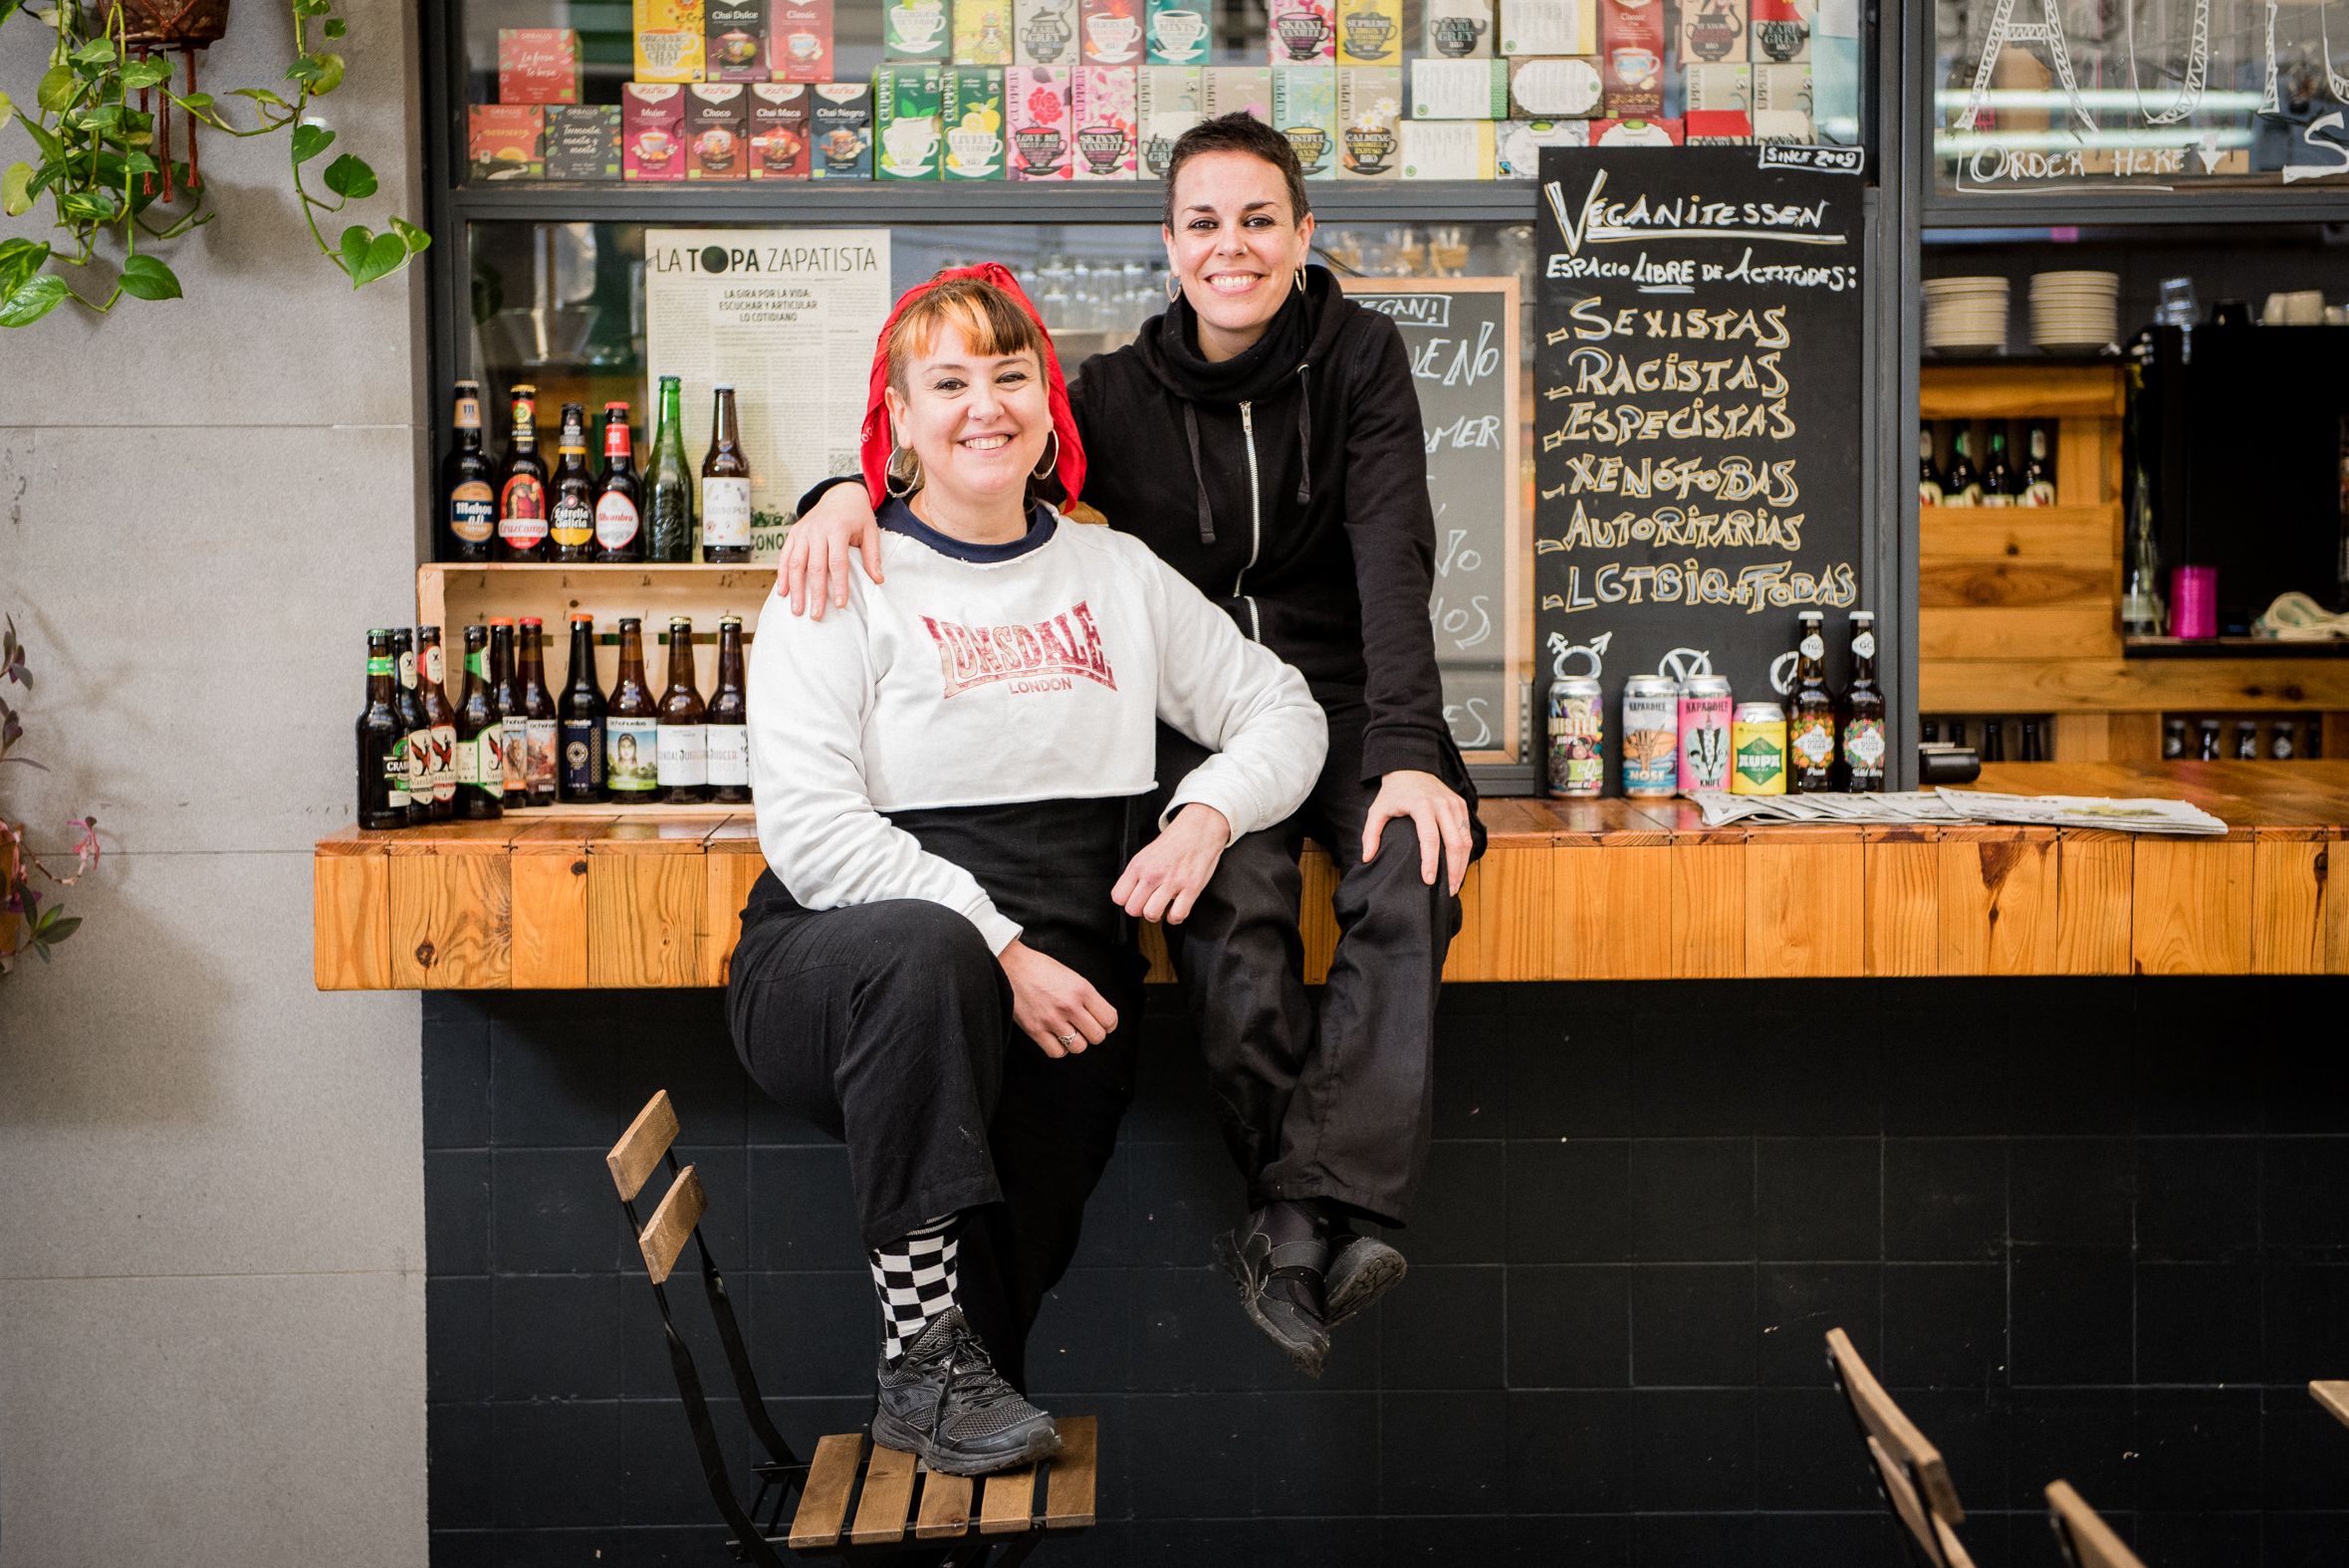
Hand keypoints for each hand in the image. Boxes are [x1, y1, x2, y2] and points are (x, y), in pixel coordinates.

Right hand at [775, 483, 882, 620]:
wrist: (840, 494)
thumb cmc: (857, 517)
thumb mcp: (870, 531)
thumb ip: (872, 556)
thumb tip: (878, 581)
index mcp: (837, 528)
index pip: (837, 562)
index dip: (838, 584)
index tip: (840, 604)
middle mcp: (817, 530)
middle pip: (814, 567)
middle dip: (815, 593)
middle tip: (817, 615)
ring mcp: (802, 531)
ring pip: (795, 563)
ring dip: (795, 589)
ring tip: (797, 610)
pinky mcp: (793, 533)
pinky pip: (785, 556)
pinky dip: (782, 575)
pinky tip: (783, 593)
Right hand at [998, 940, 1118, 1058]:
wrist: (1011, 966)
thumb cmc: (1041, 969)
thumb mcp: (1072, 976)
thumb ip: (1087, 997)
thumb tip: (1099, 1017)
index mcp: (1082, 989)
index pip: (1109, 1019)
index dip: (1108, 1024)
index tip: (1102, 1023)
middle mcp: (1069, 1005)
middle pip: (1097, 1036)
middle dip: (1093, 1034)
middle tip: (1085, 1028)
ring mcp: (1052, 1019)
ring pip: (1079, 1047)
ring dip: (1076, 1042)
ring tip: (1069, 1031)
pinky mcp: (1035, 1029)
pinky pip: (1057, 1053)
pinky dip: (1059, 1049)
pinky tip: (1055, 1037)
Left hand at [1111, 803, 1228, 923]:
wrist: (1199, 830)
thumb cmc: (1173, 844)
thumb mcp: (1146, 854)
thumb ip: (1135, 874)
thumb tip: (1128, 895)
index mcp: (1138, 865)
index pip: (1118, 897)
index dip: (1127, 901)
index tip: (1136, 898)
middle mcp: (1153, 873)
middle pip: (1133, 909)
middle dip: (1141, 910)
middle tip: (1150, 902)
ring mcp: (1172, 882)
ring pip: (1151, 914)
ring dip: (1157, 914)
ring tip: (1162, 906)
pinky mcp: (1191, 888)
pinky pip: (1177, 915)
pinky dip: (1175, 917)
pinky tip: (1176, 908)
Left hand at [1361, 769, 1473, 896]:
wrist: (1411, 768)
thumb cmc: (1393, 792)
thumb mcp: (1377, 810)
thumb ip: (1371, 834)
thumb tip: (1367, 858)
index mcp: (1422, 806)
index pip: (1430, 839)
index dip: (1431, 862)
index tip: (1429, 881)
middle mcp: (1442, 805)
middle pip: (1455, 843)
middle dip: (1454, 870)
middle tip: (1449, 891)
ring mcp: (1454, 804)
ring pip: (1466, 840)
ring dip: (1462, 864)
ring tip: (1455, 884)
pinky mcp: (1462, 805)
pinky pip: (1468, 832)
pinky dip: (1466, 852)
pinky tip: (1459, 867)